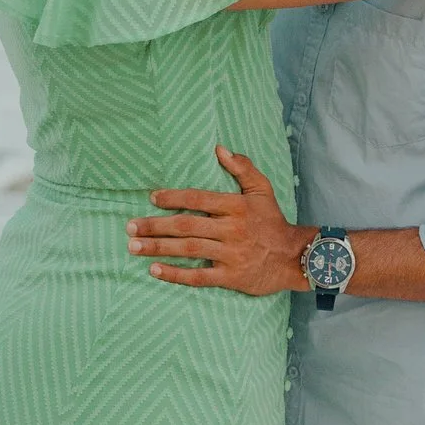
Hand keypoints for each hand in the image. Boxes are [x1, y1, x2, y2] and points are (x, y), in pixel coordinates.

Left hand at [126, 147, 309, 292]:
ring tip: (134, 247)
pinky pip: (199, 276)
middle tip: (130, 227)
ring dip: (158, 248)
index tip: (152, 198)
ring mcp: (230, 254)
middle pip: (186, 225)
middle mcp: (231, 229)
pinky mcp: (230, 277)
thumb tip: (219, 148)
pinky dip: (175, 274)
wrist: (294, 257)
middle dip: (155, 226)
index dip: (173, 197)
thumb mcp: (263, 189)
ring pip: (188, 249)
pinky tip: (155, 271)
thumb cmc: (273, 222)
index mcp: (236, 206)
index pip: (198, 199)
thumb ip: (242, 167)